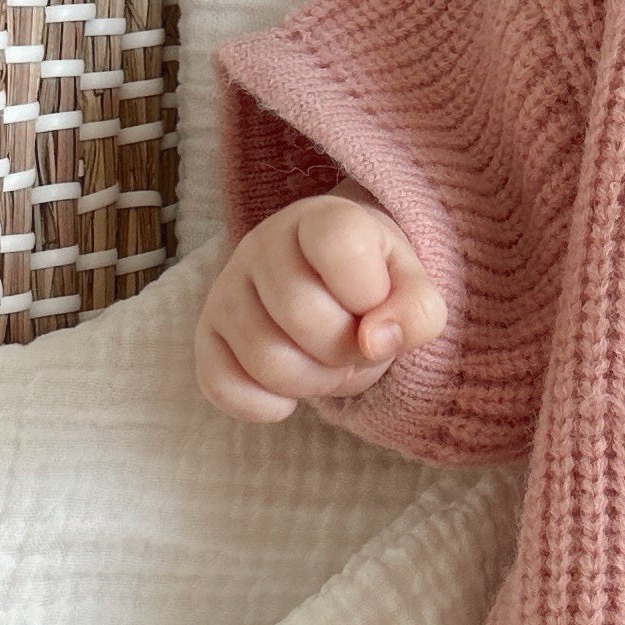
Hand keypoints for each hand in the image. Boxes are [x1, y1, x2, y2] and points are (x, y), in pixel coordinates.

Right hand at [194, 192, 446, 422]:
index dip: (370, 294)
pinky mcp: (207, 333)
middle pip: (302, 317)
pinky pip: (221, 384)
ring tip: (326, 364)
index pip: (338, 245)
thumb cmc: (375, 284)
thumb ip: (418, 310)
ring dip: (312, 382)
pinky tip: (287, 395)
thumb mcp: (412, 287)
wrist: (333, 287)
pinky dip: (262, 405)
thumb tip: (376, 341)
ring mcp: (227, 288)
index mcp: (320, 219)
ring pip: (266, 359)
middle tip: (354, 345)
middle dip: (344, 350)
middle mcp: (262, 244)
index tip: (377, 304)